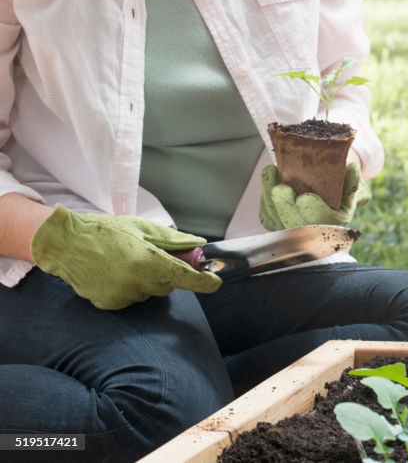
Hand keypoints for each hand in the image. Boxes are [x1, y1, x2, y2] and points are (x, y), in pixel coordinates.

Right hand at [30, 205, 222, 310]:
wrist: (66, 243)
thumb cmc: (107, 231)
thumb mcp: (143, 228)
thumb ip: (173, 240)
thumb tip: (198, 246)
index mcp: (147, 262)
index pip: (185, 278)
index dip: (204, 282)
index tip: (215, 282)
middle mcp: (136, 283)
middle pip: (168, 284)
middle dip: (167, 272)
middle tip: (152, 256)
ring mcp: (121, 296)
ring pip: (149, 292)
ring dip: (147, 280)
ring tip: (126, 262)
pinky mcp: (109, 304)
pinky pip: (131, 297)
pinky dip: (130, 288)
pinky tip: (115, 273)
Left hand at [259, 162, 369, 229]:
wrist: (328, 196)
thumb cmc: (340, 189)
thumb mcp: (352, 185)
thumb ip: (352, 179)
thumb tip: (351, 167)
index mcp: (336, 223)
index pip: (323, 222)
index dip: (313, 213)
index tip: (305, 198)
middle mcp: (315, 232)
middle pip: (295, 226)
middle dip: (284, 207)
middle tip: (280, 188)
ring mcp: (294, 231)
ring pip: (276, 220)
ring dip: (269, 197)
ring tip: (269, 172)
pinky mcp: (278, 226)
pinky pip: (267, 217)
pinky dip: (264, 199)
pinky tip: (268, 180)